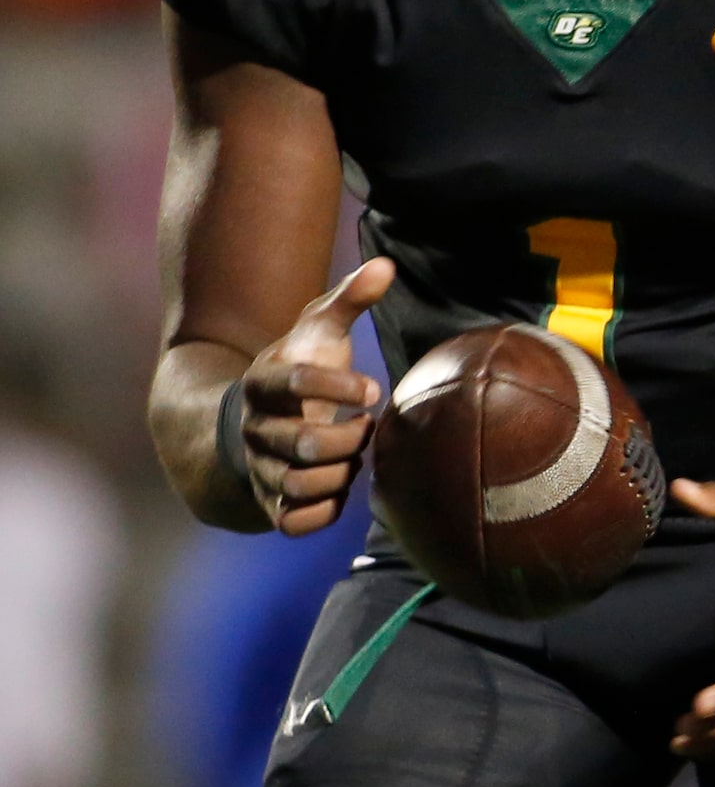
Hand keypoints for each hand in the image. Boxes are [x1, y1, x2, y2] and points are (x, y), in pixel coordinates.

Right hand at [240, 257, 392, 535]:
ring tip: (356, 456)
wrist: (256, 422)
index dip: (336, 386)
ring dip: (342, 473)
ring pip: (300, 485)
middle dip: (347, 439)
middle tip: (366, 427)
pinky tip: (342, 488)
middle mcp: (256, 430)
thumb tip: (387, 265)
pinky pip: (294, 522)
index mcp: (264, 382)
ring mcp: (259, 469)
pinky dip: (324, 510)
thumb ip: (350, 299)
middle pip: (303, 444)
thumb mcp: (319, 330)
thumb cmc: (303, 368)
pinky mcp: (271, 503)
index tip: (372, 389)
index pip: (293, 383)